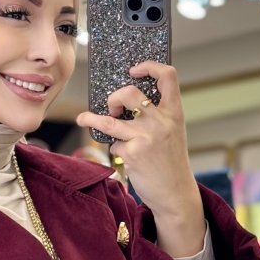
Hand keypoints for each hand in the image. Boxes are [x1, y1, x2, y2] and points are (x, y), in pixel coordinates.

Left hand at [76, 62, 205, 256]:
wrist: (175, 193)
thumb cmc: (170, 162)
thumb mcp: (172, 133)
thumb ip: (156, 116)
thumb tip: (124, 101)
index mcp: (174, 113)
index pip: (168, 76)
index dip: (149, 66)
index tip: (134, 69)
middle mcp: (161, 122)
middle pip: (129, 93)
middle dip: (114, 97)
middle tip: (111, 108)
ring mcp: (145, 137)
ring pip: (109, 121)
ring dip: (92, 119)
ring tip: (84, 119)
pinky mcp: (132, 154)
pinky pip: (113, 144)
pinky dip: (115, 148)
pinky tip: (123, 156)